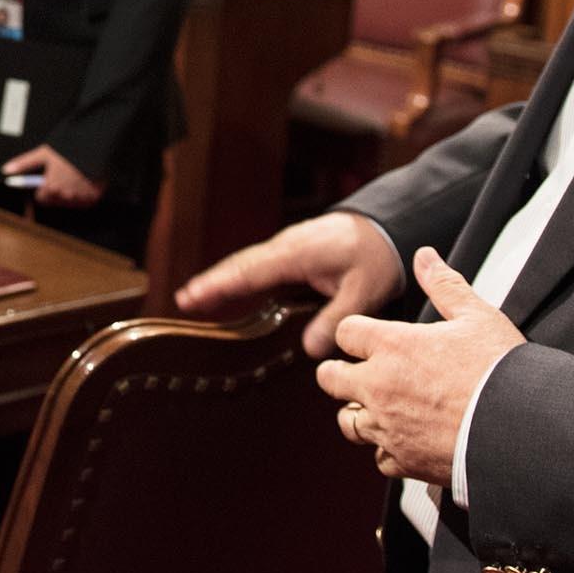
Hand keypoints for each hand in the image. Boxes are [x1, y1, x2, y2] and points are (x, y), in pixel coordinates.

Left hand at [1, 143, 100, 206]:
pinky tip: (84, 181)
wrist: (94, 145)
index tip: (47, 180)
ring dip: (71, 193)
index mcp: (51, 187)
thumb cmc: (68, 149)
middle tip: (62, 175)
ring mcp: (81, 198)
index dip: (43, 188)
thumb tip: (7, 169)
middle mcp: (65, 196)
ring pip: (70, 201)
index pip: (41, 198)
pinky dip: (84, 194)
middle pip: (56, 200)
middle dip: (57, 190)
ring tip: (74, 176)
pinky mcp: (94, 197)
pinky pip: (86, 200)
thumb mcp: (43, 153)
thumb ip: (24, 164)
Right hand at [175, 210, 404, 359]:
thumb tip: (309, 348)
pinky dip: (242, 274)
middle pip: (240, 265)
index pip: (249, 272)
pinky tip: (234, 287)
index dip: (219, 285)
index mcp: (296, 254)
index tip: (192, 297)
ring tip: (197, 296)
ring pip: (248, 263)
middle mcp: (286, 247)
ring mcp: (289, 246)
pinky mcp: (295, 250)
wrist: (390, 224)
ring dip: (223, 277)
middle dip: (211, 281)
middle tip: (183, 300)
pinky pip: (261, 263)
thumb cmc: (377, 255)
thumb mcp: (364, 291)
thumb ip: (335, 319)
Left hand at [314, 249, 523, 485]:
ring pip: (347, 421)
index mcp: (392, 346)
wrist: (521, 429)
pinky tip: (406, 439)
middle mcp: (379, 386)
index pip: (345, 332)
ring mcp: (387, 427)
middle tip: (358, 372)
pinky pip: (378, 457)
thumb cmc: (501, 371)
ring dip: (359, 413)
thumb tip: (425, 257)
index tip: (369, 338)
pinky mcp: (403, 461)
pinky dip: (388, 449)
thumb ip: (444, 285)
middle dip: (339, 373)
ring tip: (381, 407)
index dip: (356, 333)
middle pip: (329, 378)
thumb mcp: (477, 316)